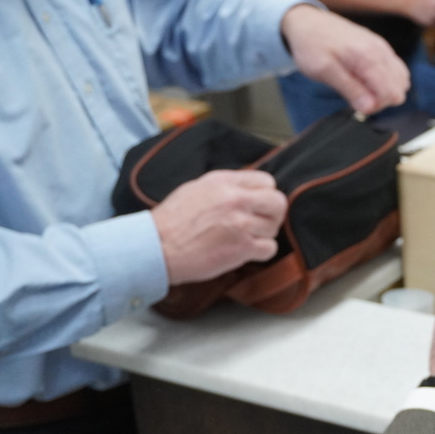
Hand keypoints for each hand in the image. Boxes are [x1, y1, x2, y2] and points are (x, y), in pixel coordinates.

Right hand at [151, 170, 287, 285]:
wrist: (156, 247)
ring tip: (245, 238)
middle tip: (260, 223)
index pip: (267, 181)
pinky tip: (245, 251)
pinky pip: (270, 248)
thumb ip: (226, 187)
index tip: (257, 205)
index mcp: (224, 182)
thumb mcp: (197, 188)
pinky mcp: (242, 247)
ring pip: (274, 227)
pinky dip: (261, 252)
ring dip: (264, 235)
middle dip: (272, 214)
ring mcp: (241, 224)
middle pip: (278, 202)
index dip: (265, 194)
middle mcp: (235, 200)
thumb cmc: (172, 221)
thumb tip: (247, 189)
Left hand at [281, 5, 408, 114]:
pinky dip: (386, 80)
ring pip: (401, 81)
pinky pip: (396, 70)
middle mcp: (381, 51)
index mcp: (368, 57)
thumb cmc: (312, 44)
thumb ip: (349, 89)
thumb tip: (369, 108)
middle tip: (357, 97)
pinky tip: (367, 79)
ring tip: (361, 88)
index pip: (391, 93)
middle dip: (380, 100)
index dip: (376, 106)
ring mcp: (384, 47)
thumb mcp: (323, 70)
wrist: (307, 20)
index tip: (358, 105)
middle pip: (398, 89)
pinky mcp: (382, 47)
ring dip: (384, 91)